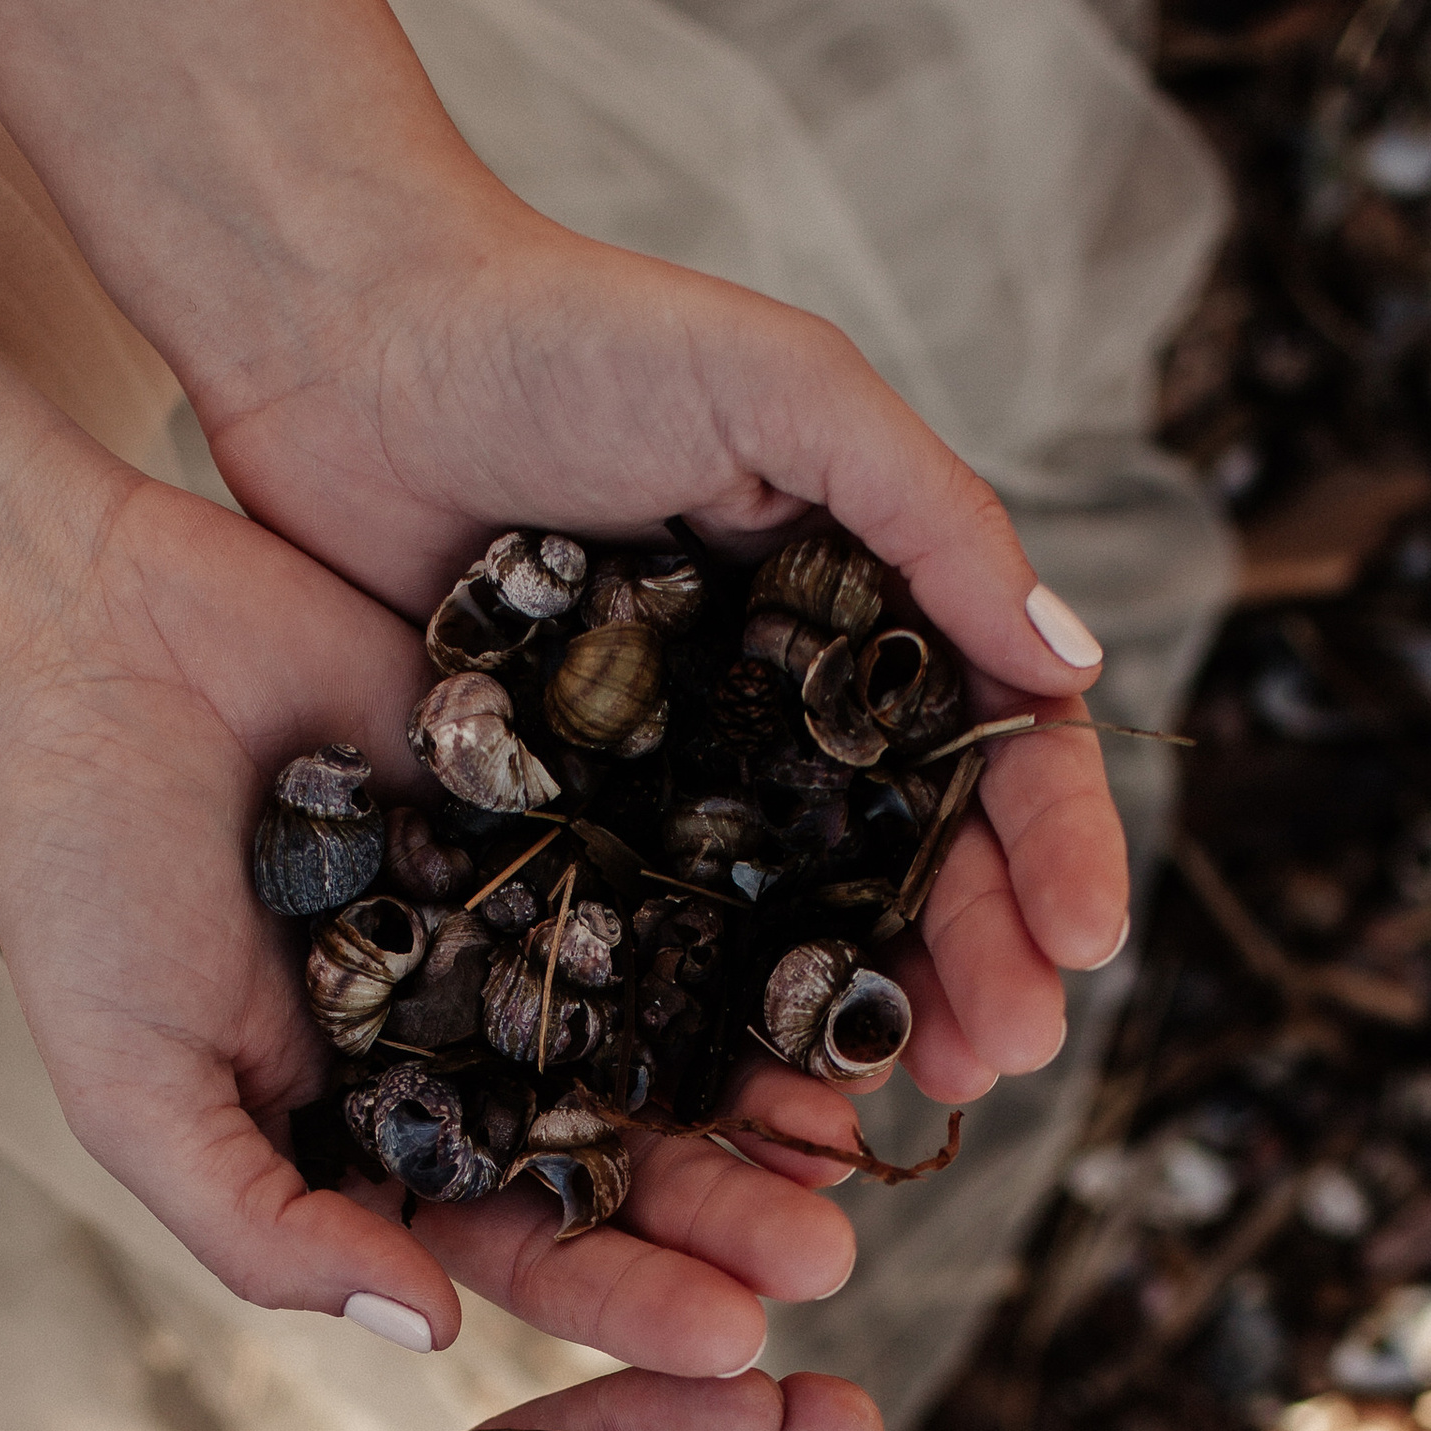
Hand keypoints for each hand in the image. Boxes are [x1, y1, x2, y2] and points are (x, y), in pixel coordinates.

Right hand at [0, 469, 857, 1368]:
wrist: (82, 646)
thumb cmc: (79, 886)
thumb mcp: (142, 1093)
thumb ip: (268, 1227)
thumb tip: (427, 1332)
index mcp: (379, 1139)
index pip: (522, 1247)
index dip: (625, 1301)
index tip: (731, 1345)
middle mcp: (471, 1049)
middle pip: (625, 1153)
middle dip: (725, 1215)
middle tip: (831, 1263)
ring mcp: (526, 927)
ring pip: (670, 1027)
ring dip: (762, 1091)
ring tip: (852, 1139)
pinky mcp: (565, 800)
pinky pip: (676, 875)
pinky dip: (755, 927)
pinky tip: (837, 969)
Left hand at [199, 199, 1131, 1109]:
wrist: (343, 345)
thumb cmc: (571, 332)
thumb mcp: (783, 387)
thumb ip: (933, 517)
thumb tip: (1076, 669)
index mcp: (867, 609)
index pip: (1000, 748)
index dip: (1055, 849)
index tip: (1087, 944)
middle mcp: (787, 710)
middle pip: (920, 865)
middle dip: (981, 962)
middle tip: (1007, 1052)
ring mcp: (681, 778)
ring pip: (803, 928)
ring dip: (868, 1018)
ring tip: (908, 1099)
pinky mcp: (567, 827)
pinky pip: (657, 946)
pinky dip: (712, 1025)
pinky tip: (752, 1094)